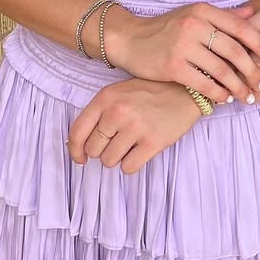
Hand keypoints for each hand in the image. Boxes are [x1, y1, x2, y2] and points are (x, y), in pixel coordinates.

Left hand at [68, 78, 202, 173]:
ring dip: (118, 158)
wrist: (185, 91)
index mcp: (106, 97)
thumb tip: (78, 147)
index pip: (77, 131)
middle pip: (93, 150)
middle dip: (103, 150)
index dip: (75, 150)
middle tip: (119, 140)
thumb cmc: (149, 93)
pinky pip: (128, 168)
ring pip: (109, 161)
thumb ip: (99, 114)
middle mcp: (118, 112)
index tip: (81, 158)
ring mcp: (135, 127)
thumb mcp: (119, 93)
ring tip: (132, 143)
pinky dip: (132, 164)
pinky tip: (141, 149)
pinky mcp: (152, 142)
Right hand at [102, 1, 259, 103]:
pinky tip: (225, 98)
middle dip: (253, 70)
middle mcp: (195, 25)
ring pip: (221, 70)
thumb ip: (224, 16)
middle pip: (234, 50)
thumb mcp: (194, 14)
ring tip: (247, 97)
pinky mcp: (173, 66)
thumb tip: (253, 12)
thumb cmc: (166, 27)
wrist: (130, 39)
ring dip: (238, 87)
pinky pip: (203, 83)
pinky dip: (218, 93)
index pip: (240, 27)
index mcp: (203, 10)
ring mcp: (183, 45)